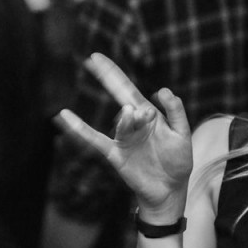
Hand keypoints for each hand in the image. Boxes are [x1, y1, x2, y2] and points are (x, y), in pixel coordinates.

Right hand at [54, 53, 192, 216]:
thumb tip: (161, 91)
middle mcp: (133, 124)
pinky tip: (65, 117)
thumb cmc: (177, 162)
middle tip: (93, 59)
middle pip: (119, 96)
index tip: (96, 58)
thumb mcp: (182, 134)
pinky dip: (80, 129)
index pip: (129, 89)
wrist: (170, 190)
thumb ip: (175, 112)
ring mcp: (123, 139)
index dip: (114, 74)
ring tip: (135, 115)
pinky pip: (95, 141)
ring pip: (122, 123)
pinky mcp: (116, 155)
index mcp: (148, 116)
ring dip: (127, 119)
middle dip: (107, 77)